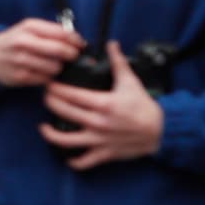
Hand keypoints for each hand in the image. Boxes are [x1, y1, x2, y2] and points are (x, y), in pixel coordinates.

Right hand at [0, 18, 85, 86]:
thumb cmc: (17, 41)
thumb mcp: (30, 29)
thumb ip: (52, 32)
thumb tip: (79, 42)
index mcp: (28, 27)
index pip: (60, 32)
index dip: (75, 40)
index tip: (81, 45)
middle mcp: (22, 41)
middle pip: (58, 49)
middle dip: (71, 54)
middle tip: (73, 57)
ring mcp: (19, 60)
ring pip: (53, 67)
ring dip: (59, 68)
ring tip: (56, 65)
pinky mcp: (19, 76)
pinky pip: (45, 79)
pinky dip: (49, 77)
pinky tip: (44, 72)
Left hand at [39, 41, 163, 170]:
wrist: (162, 130)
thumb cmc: (144, 105)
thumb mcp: (131, 82)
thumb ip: (118, 62)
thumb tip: (111, 43)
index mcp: (103, 103)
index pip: (70, 94)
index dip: (55, 88)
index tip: (48, 84)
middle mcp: (98, 122)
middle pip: (64, 112)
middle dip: (50, 103)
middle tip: (45, 98)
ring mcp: (100, 140)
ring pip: (68, 140)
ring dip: (51, 134)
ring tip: (42, 127)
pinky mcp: (105, 154)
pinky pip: (85, 161)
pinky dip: (74, 161)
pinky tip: (65, 156)